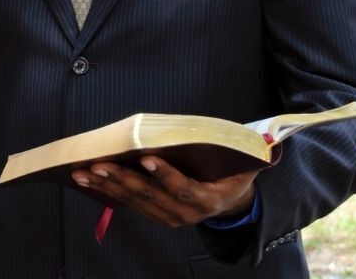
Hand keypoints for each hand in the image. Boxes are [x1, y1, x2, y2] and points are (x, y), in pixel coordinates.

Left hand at [71, 157, 258, 227]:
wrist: (230, 206)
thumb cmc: (234, 176)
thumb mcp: (249, 166)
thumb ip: (256, 153)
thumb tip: (272, 139)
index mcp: (208, 201)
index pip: (184, 189)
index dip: (166, 176)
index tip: (146, 159)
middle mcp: (185, 214)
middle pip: (151, 197)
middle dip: (122, 180)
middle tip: (97, 165)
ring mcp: (168, 217)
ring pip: (134, 201)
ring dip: (107, 186)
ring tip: (83, 171)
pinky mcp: (154, 214)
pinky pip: (128, 203)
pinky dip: (106, 191)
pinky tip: (87, 179)